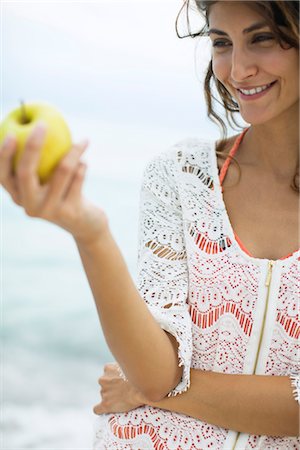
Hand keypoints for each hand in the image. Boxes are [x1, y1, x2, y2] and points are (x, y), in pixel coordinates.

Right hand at [0, 124, 107, 244]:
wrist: (85, 224)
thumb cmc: (63, 192)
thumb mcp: (47, 179)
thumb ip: (38, 159)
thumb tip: (35, 122)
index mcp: (18, 196)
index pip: (3, 175)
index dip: (3, 154)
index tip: (10, 132)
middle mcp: (29, 205)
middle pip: (25, 172)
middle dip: (32, 145)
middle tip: (43, 125)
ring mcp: (49, 210)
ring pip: (61, 171)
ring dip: (73, 151)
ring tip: (82, 140)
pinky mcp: (70, 212)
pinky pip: (77, 179)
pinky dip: (82, 166)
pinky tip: (84, 161)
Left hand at [93, 363, 145, 414]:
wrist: (141, 387)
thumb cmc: (139, 375)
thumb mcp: (130, 365)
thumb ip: (124, 366)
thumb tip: (128, 367)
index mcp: (108, 368)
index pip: (107, 374)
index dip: (115, 379)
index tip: (122, 382)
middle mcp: (103, 379)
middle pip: (105, 385)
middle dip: (113, 388)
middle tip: (124, 391)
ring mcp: (103, 392)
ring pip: (104, 396)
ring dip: (111, 397)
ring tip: (124, 399)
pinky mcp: (105, 404)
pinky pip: (97, 409)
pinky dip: (101, 409)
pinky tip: (106, 410)